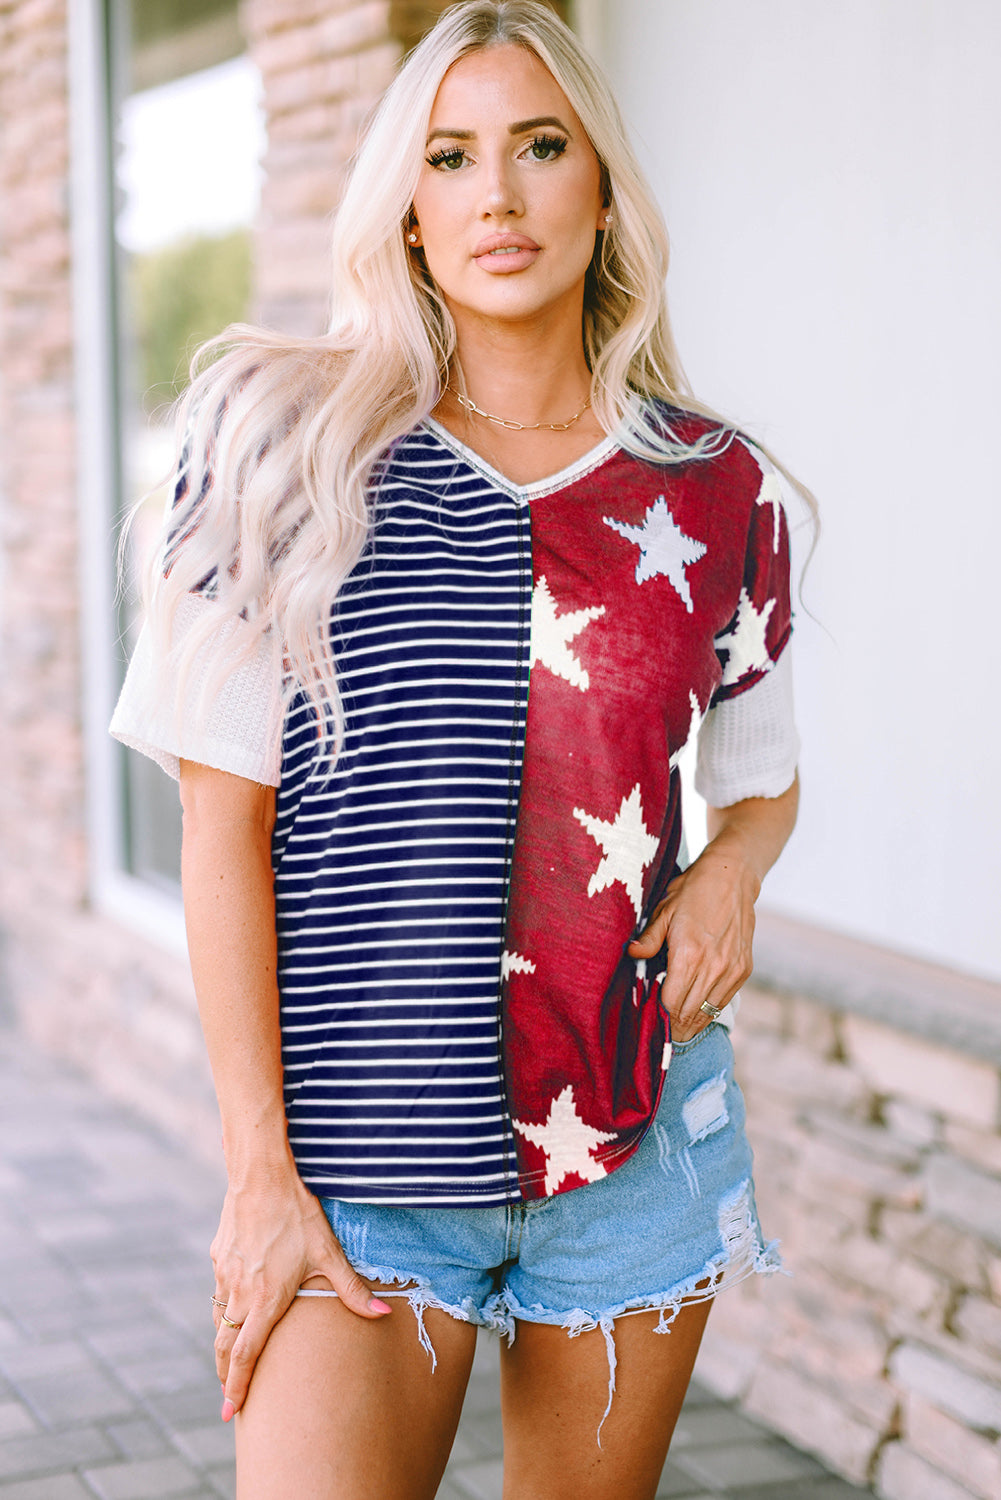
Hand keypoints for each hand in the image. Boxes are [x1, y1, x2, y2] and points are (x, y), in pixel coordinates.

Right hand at [210, 1170, 390, 1418]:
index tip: (233, 1412)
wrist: (261, 1175)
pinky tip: (237, 1306)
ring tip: (232, 1360)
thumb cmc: (298, 1213)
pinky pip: (219, 1291)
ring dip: (224, 1343)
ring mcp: (225, 1274)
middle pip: (224, 1346)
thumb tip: (382, 1314)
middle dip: (226, 1376)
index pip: (245, 1355)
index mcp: (265, 1299)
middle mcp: (239, 1292)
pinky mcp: (219, 1255)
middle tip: (231, 1398)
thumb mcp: (329, 1252)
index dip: (237, 1387)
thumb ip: (352, 1289)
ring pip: (219, 1319)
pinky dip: (224, 1309)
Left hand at [627, 842, 758, 1040]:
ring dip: (690, 1024)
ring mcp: (731, 970)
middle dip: (672, 1027)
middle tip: (659, 1034)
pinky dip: (708, 1011)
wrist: (732, 877)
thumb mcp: (663, 911)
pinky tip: (695, 1014)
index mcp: (689, 954)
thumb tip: (631, 954)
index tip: (648, 1022)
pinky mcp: (743, 969)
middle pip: (689, 1014)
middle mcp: (713, 967)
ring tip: (675, 1031)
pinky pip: (723, 1002)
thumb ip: (649, 939)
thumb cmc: (692, 891)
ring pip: (707, 1013)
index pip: (671, 1004)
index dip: (659, 1017)